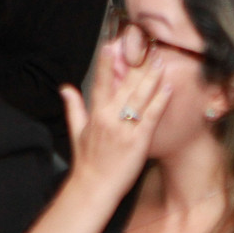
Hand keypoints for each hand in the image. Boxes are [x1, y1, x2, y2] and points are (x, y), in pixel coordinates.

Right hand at [60, 41, 171, 196]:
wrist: (94, 187)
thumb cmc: (87, 161)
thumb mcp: (76, 131)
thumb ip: (73, 107)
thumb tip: (64, 88)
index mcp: (95, 114)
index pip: (100, 83)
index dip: (105, 63)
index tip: (111, 45)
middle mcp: (109, 118)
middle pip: (125, 85)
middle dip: (137, 65)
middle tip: (148, 47)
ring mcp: (124, 129)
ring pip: (140, 97)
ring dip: (152, 78)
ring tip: (161, 61)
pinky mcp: (138, 141)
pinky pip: (151, 116)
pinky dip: (159, 101)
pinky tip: (168, 88)